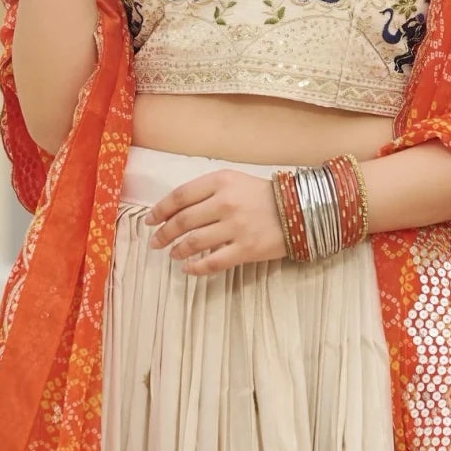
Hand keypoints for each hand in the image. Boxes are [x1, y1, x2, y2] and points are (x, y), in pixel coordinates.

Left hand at [144, 169, 288, 274]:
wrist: (301, 209)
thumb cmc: (263, 195)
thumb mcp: (234, 181)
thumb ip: (207, 191)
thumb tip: (176, 209)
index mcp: (221, 182)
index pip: (180, 196)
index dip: (160, 210)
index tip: (149, 220)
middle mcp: (226, 203)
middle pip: (183, 221)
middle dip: (164, 233)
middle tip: (155, 241)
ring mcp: (236, 227)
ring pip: (194, 242)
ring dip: (177, 250)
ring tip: (171, 254)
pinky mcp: (246, 249)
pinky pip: (213, 262)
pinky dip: (196, 268)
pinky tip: (188, 269)